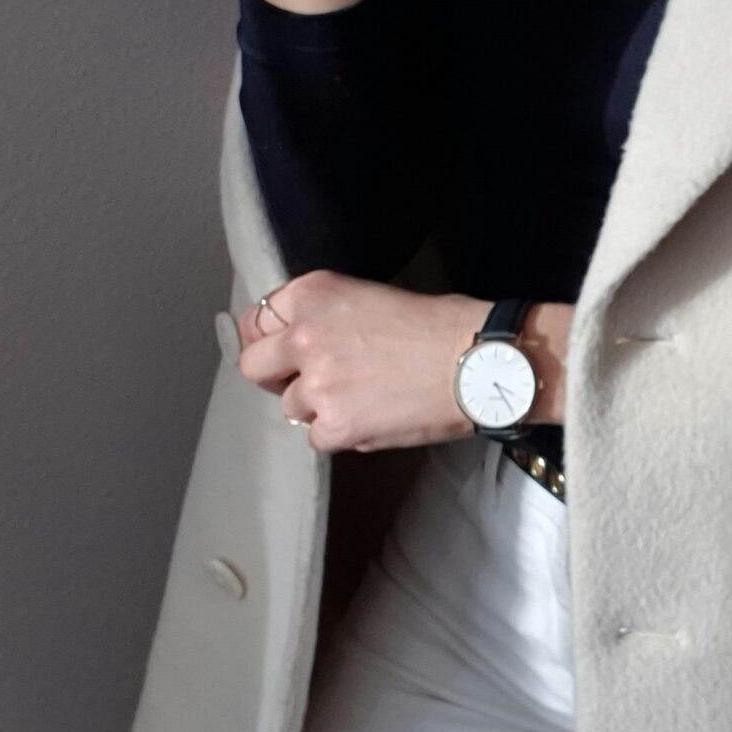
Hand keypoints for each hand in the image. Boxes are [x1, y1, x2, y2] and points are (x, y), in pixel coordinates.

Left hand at [236, 271, 484, 452]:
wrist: (477, 362)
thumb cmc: (441, 325)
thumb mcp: (371, 296)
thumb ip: (327, 318)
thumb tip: (302, 348)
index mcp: (313, 294)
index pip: (258, 321)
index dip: (270, 340)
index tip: (284, 352)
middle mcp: (303, 335)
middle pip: (255, 366)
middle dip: (277, 377)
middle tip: (309, 382)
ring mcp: (316, 384)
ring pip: (291, 407)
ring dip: (318, 408)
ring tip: (363, 399)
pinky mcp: (335, 425)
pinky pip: (317, 438)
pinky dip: (341, 433)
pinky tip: (374, 418)